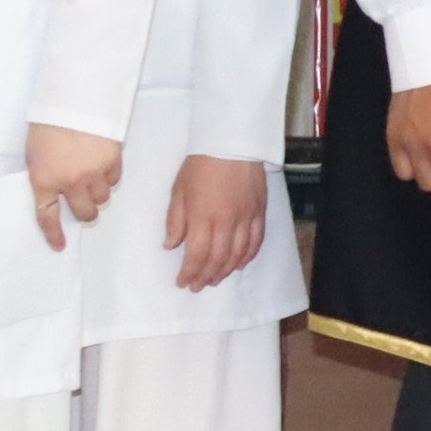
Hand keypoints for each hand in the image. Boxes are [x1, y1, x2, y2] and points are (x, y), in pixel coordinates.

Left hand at [27, 123, 119, 248]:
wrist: (74, 100)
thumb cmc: (51, 124)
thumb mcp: (35, 155)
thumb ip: (45, 178)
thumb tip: (56, 195)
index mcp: (43, 180)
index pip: (47, 217)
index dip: (53, 234)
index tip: (59, 245)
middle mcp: (70, 181)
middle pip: (85, 212)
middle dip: (85, 211)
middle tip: (84, 205)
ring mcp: (93, 172)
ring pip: (102, 198)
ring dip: (97, 192)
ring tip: (92, 176)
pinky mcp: (113, 161)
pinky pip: (114, 180)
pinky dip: (109, 177)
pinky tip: (102, 164)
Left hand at [165, 155, 272, 291]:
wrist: (232, 144)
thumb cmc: (201, 165)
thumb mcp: (178, 192)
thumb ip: (176, 221)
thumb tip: (171, 245)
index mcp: (203, 216)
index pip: (197, 254)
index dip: (190, 272)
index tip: (183, 282)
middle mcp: (227, 221)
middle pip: (218, 258)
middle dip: (206, 276)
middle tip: (197, 286)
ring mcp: (246, 217)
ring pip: (238, 254)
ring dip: (226, 270)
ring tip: (216, 279)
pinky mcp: (259, 212)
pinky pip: (256, 240)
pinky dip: (248, 256)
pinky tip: (239, 264)